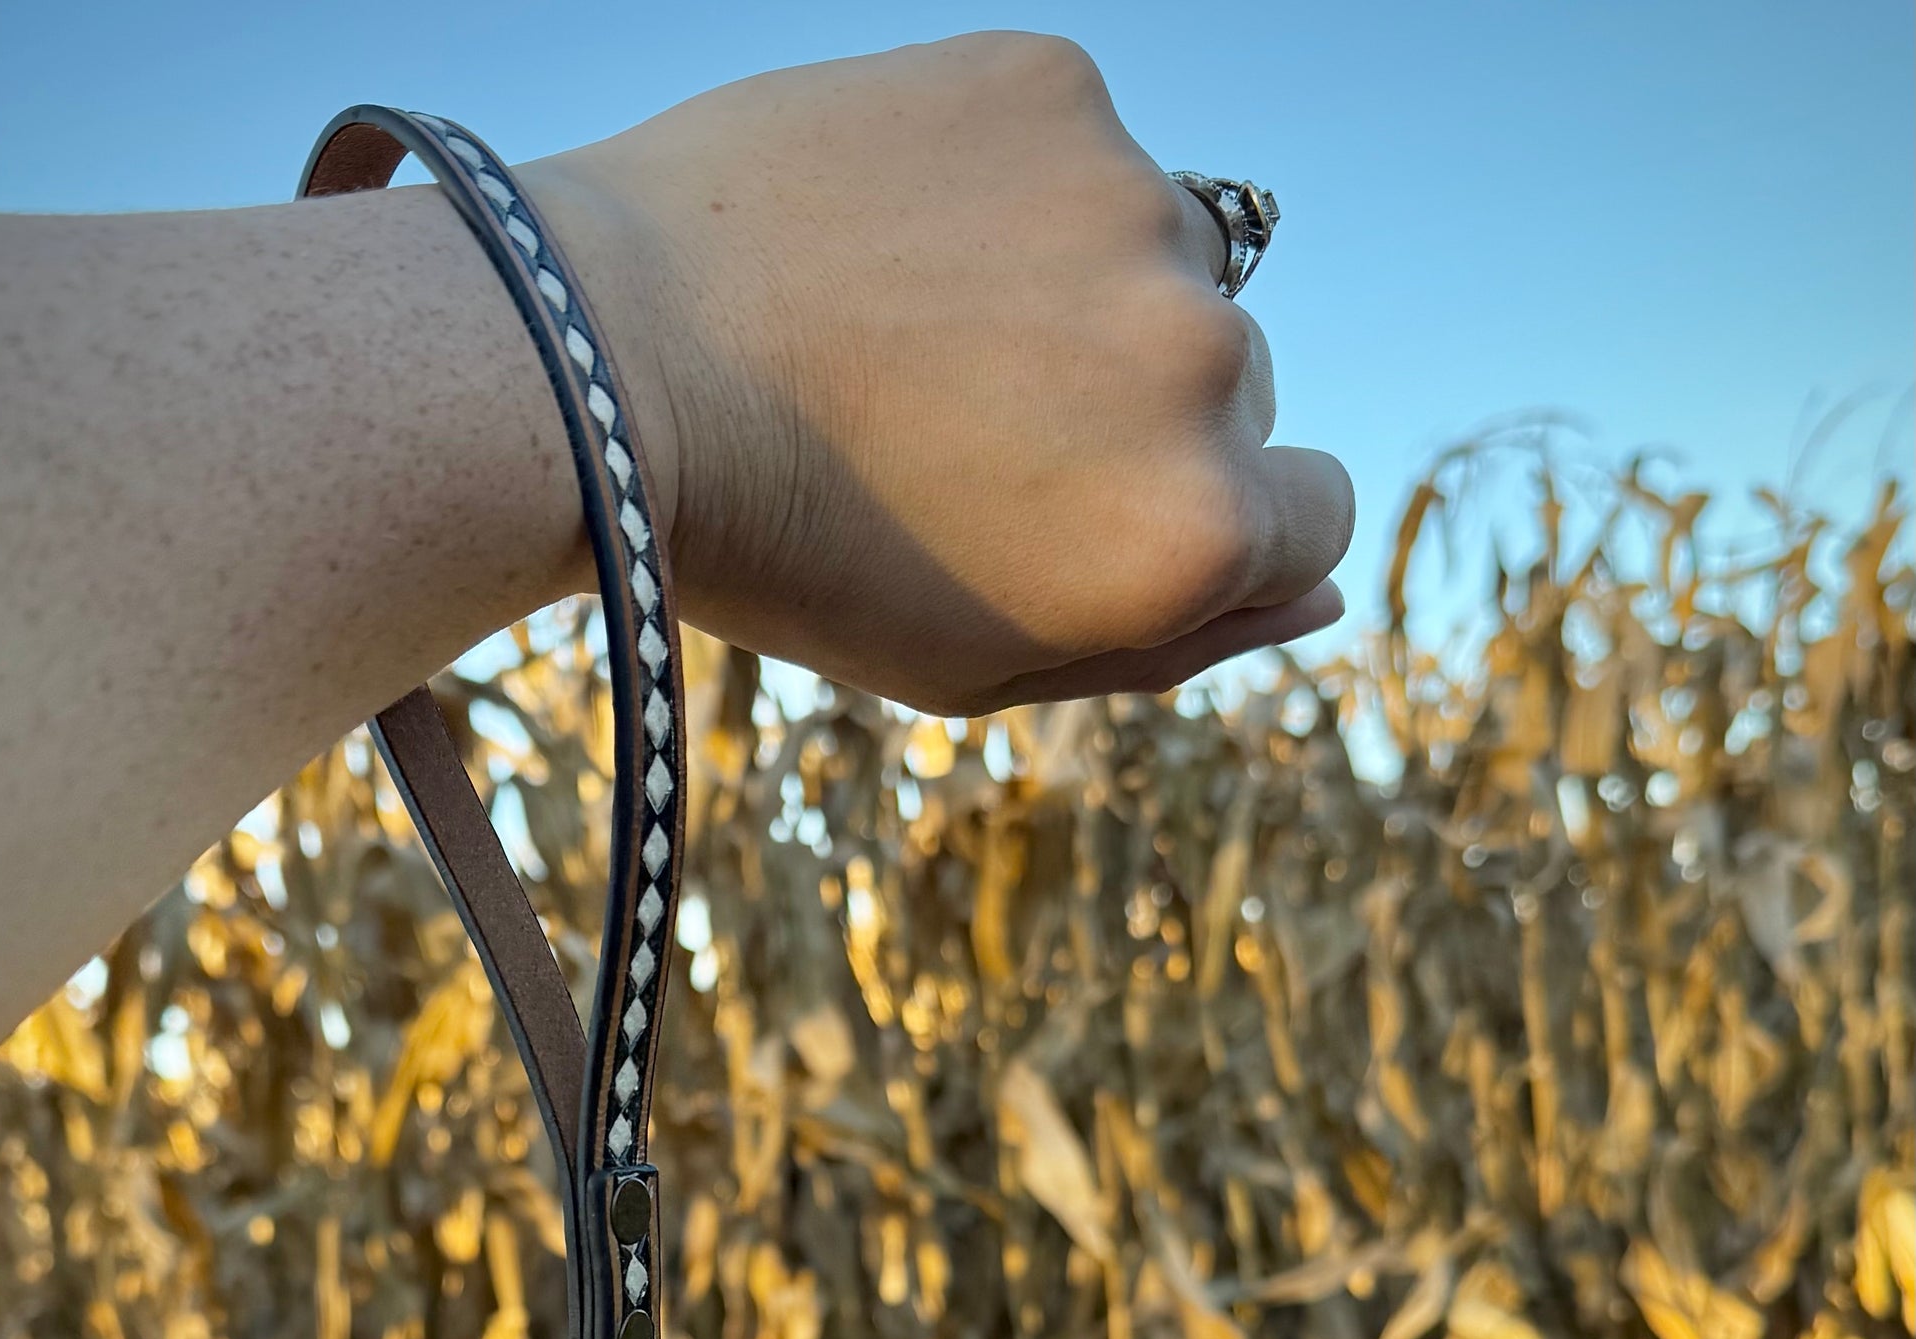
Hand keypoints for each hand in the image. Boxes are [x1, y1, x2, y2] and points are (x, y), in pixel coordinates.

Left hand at [529, 35, 1351, 710]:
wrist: (607, 370)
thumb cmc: (792, 555)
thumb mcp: (984, 669)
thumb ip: (1174, 647)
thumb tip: (1316, 598)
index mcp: (1197, 533)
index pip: (1313, 520)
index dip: (1205, 526)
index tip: (1090, 509)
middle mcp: (1205, 363)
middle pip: (1240, 385)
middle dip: (1134, 408)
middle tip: (958, 425)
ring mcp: (1136, 208)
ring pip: (1159, 257)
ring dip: (1071, 287)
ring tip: (905, 325)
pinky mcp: (1055, 84)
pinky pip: (1076, 146)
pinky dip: (1005, 183)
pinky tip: (887, 233)